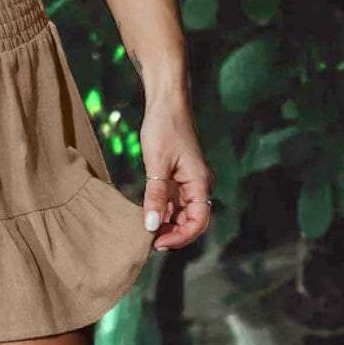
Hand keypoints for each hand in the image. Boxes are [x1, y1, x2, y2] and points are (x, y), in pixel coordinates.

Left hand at [139, 100, 213, 251]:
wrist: (166, 102)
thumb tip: (151, 225)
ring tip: (144, 229)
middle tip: (148, 240)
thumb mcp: (156, 163)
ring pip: (180, 211)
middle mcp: (197, 185)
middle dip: (172, 232)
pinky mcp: (177, 175)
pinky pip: (172, 200)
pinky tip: (146, 213)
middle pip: (190, 220)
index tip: (159, 242)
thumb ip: (155, 195)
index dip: (181, 237)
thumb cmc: (164, 128)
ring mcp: (187, 181)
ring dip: (165, 222)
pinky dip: (161, 209)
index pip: (198, 222)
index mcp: (199, 183)